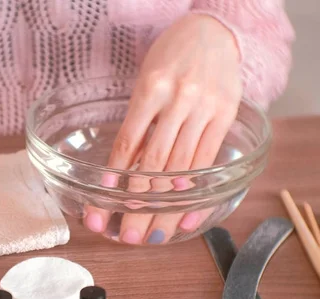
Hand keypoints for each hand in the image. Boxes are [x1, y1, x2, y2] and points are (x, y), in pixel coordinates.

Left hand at [85, 13, 241, 243]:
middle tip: (128, 235)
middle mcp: (180, 100)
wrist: (212, 32)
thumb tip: (124, 174)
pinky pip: (207, 163)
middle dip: (139, 204)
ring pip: (182, 170)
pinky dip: (195, 194)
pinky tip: (184, 218)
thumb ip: (139, 124)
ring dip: (165, 209)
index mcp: (151, 89)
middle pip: (155, 164)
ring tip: (152, 236)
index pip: (128, 143)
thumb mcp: (145, 84)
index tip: (103, 205)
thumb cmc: (169, 59)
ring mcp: (206, 109)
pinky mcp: (225, 117)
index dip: (115, 178)